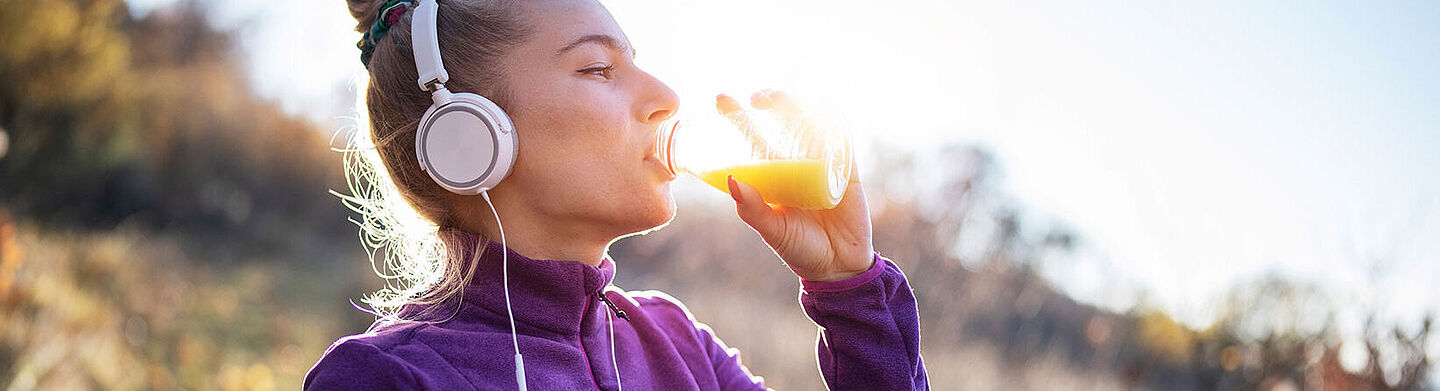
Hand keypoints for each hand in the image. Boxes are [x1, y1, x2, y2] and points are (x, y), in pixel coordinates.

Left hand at [717, 90, 874, 281]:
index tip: (721, 98)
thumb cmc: (799, 249)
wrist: (838, 267)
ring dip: (794, 102)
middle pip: (778, 121)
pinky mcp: (846, 169)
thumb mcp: (772, 229)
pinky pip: (841, 138)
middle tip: (755, 98)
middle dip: (767, 102)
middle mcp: (794, 162)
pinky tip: (824, 102)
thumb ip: (753, 209)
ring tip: (778, 98)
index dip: (735, 116)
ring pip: (808, 122)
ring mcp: (821, 162)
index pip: (750, 137)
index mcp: (771, 174)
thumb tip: (731, 180)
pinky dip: (834, 117)